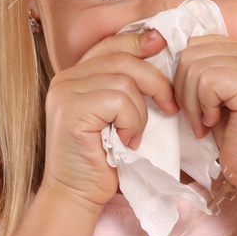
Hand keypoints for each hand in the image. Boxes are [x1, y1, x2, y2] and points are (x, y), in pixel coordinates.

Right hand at [41, 28, 181, 212]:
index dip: (138, 41)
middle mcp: (66, 79)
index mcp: (75, 76)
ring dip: (140, 113)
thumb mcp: (117, 114)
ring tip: (133, 136)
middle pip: (123, 59)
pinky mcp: (71, 111)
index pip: (110, 44)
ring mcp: (65, 93)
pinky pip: (118, 101)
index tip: (162, 44)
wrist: (77, 193)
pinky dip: (131, 122)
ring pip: (124, 81)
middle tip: (170, 107)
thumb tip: (158, 49)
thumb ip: (127, 86)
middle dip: (155, 81)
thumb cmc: (103, 158)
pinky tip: (125, 141)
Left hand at [173, 34, 236, 189]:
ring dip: (191, 102)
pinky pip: (206, 81)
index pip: (195, 43)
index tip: (195, 105)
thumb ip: (202, 69)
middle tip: (198, 118)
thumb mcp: (216, 95)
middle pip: (191, 53)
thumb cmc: (236, 137)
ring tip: (206, 123)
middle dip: (183, 90)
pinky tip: (214, 123)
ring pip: (194, 67)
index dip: (184, 76)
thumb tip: (166, 51)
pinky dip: (202, 107)